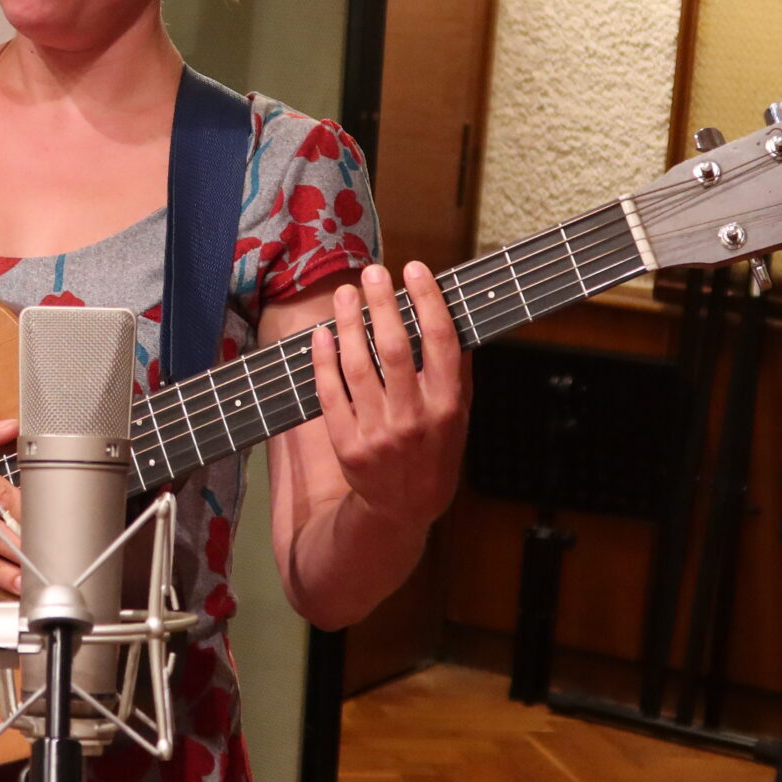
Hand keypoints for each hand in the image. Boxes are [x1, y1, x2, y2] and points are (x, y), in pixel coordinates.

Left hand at [307, 263, 470, 528]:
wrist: (401, 512)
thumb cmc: (434, 455)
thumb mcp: (459, 418)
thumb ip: (456, 372)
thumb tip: (450, 316)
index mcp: (448, 406)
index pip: (441, 341)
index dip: (427, 300)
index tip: (415, 269)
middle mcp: (414, 418)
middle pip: (396, 348)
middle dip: (382, 304)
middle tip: (373, 272)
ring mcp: (379, 433)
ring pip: (359, 366)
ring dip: (349, 324)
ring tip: (344, 295)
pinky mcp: (347, 445)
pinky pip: (331, 394)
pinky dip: (324, 362)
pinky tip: (322, 335)